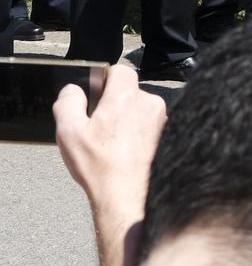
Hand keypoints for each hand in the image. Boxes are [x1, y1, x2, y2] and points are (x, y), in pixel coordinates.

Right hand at [55, 63, 164, 265]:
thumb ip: (68, 102)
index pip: (120, 70)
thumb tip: (73, 89)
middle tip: (100, 127)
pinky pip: (152, 125)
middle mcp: (150, 102)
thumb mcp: (69, 132)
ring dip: (129, 120)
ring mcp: (163, 119)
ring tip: (114, 144)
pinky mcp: (170, 134)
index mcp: (126, 96)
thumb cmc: (99, 165)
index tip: (96, 96)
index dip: (105, 79)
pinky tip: (129, 151)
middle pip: (131, 92)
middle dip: (116, 104)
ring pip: (142, 109)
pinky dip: (141, 134)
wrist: (127, 195)